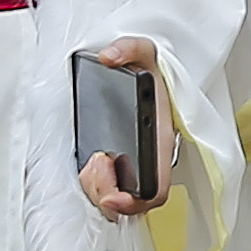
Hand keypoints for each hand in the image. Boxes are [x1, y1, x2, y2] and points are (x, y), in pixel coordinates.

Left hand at [74, 37, 177, 219]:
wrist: (148, 75)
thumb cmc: (151, 71)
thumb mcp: (144, 52)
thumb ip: (128, 49)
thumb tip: (109, 57)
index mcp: (160, 141)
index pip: (156, 189)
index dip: (135, 202)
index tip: (112, 197)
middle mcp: (150, 160)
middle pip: (130, 202)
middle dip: (104, 190)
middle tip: (96, 163)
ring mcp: (134, 167)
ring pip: (113, 199)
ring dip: (96, 186)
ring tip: (94, 160)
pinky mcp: (117, 169)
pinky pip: (104, 190)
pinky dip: (93, 184)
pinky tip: (90, 164)